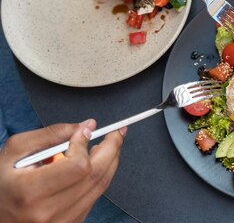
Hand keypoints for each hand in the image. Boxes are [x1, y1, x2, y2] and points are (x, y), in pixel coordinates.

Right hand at [0, 120, 125, 222]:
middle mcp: (49, 211)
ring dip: (110, 160)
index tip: (85, 131)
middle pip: (96, 175)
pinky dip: (101, 176)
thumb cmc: (2, 182)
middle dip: (112, 148)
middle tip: (117, 132)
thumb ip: (52, 134)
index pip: (77, 166)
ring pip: (100, 185)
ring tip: (109, 144)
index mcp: (31, 192)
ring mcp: (62, 221)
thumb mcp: (16, 150)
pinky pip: (95, 196)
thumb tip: (87, 126)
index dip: (85, 144)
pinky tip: (97, 163)